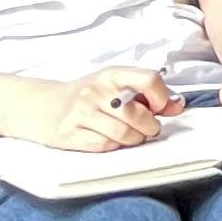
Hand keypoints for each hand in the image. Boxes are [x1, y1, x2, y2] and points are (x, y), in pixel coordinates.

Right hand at [33, 65, 174, 151]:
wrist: (44, 106)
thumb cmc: (88, 95)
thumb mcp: (114, 85)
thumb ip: (146, 93)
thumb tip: (177, 105)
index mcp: (112, 74)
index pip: (149, 79)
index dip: (162, 97)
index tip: (161, 108)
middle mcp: (96, 91)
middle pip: (137, 114)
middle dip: (150, 126)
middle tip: (149, 129)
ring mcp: (82, 112)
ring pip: (123, 133)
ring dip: (135, 139)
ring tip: (134, 136)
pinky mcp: (70, 133)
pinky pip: (104, 145)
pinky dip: (115, 146)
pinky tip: (113, 140)